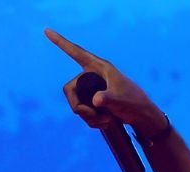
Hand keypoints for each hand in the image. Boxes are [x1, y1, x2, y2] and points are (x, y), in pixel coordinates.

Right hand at [45, 28, 165, 134]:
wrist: (142, 116)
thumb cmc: (134, 103)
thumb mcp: (121, 100)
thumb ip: (109, 99)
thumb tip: (96, 101)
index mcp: (99, 67)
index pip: (76, 53)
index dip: (61, 42)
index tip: (47, 31)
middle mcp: (92, 75)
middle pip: (70, 90)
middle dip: (78, 107)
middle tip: (92, 116)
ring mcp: (91, 89)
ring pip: (75, 103)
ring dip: (87, 117)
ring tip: (106, 121)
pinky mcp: (92, 101)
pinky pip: (82, 112)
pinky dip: (91, 120)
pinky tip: (105, 123)